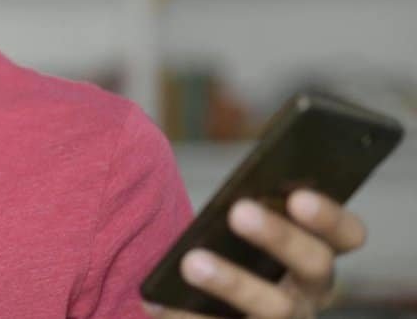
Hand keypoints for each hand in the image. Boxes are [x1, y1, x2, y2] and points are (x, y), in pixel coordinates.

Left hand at [145, 189, 365, 318]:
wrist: (208, 312)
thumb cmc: (224, 253)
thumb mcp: (238, 232)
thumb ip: (245, 212)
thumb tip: (229, 198)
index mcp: (315, 254)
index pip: (347, 235)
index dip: (330, 218)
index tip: (299, 197)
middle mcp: (310, 293)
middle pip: (315, 265)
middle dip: (280, 237)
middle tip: (239, 211)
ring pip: (275, 308)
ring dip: (233, 282)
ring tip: (191, 261)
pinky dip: (188, 316)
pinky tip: (156, 303)